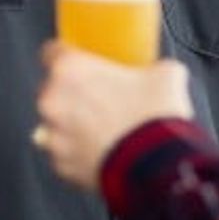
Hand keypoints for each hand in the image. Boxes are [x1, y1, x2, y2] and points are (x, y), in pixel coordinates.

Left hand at [35, 42, 194, 190]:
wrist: (155, 168)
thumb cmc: (152, 119)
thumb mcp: (166, 75)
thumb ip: (154, 68)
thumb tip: (162, 72)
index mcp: (70, 68)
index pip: (52, 51)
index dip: (69, 56)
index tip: (80, 62)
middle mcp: (53, 99)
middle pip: (54, 90)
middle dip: (75, 95)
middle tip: (103, 99)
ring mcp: (54, 135)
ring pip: (58, 124)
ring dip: (75, 125)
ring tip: (106, 130)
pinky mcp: (61, 165)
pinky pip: (66, 154)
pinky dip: (80, 153)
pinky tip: (104, 152)